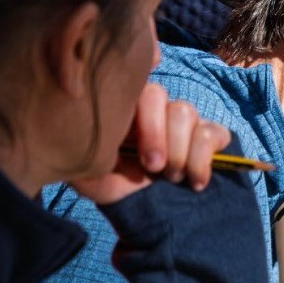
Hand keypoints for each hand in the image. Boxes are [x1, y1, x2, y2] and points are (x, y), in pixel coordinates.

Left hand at [71, 82, 230, 204]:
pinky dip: (202, 160)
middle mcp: (157, 109)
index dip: (138, 67)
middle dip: (154, 133)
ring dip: (178, 151)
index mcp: (125, 112)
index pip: (130, 82)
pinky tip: (195, 182)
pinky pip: (211, 133)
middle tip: (152, 167)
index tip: (139, 80)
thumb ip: (78, 153)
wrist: (154, 215)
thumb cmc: (120, 190)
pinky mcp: (211, 136)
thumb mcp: (89, 176)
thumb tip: (72, 135)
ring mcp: (186, 121)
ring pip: (185, 113)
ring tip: (171, 178)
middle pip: (157, 95)